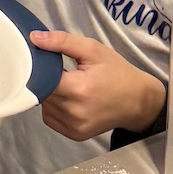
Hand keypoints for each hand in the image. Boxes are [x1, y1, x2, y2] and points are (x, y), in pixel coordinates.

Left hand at [32, 31, 165, 141]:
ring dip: (49, 94)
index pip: (41, 78)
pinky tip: (69, 99)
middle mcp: (75, 112)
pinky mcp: (75, 135)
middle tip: (63, 72)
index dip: (40, 68)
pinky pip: (51, 119)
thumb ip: (62, 42)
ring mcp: (74, 127)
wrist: (137, 101)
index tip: (47, 61)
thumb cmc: (117, 73)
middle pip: (42, 92)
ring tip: (69, 85)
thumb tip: (35, 38)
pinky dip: (54, 108)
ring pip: (44, 106)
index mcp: (79, 89)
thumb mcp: (93, 50)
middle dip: (47, 80)